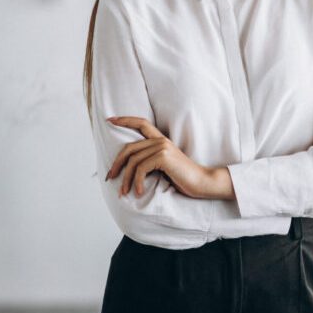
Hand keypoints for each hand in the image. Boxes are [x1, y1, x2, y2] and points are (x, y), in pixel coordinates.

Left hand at [105, 116, 231, 199]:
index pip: (141, 123)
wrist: (202, 182)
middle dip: (116, 163)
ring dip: (125, 179)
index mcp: (161, 140)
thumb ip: (150, 161)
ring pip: (133, 161)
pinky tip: (139, 192)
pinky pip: (140, 169)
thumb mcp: (164, 167)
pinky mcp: (163, 157)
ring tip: (124, 192)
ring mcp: (162, 147)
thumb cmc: (183, 178)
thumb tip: (128, 168)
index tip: (110, 120)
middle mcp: (161, 140)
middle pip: (129, 148)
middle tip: (110, 177)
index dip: (125, 120)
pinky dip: (136, 182)